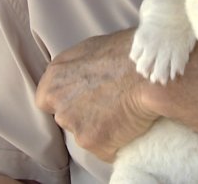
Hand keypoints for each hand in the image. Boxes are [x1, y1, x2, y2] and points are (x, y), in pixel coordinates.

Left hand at [35, 29, 158, 161]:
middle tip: (110, 107)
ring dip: (102, 130)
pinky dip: (119, 144)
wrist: (150, 74)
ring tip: (126, 116)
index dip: (67, 100)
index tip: (84, 100)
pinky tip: (134, 127)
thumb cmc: (130, 53)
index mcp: (56, 76)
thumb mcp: (96, 48)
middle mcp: (59, 102)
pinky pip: (106, 149)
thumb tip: (88, 74)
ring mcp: (75, 125)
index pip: (47, 99)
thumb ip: (80, 67)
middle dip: (84, 116)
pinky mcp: (94, 143)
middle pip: (66, 118)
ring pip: (86, 135)